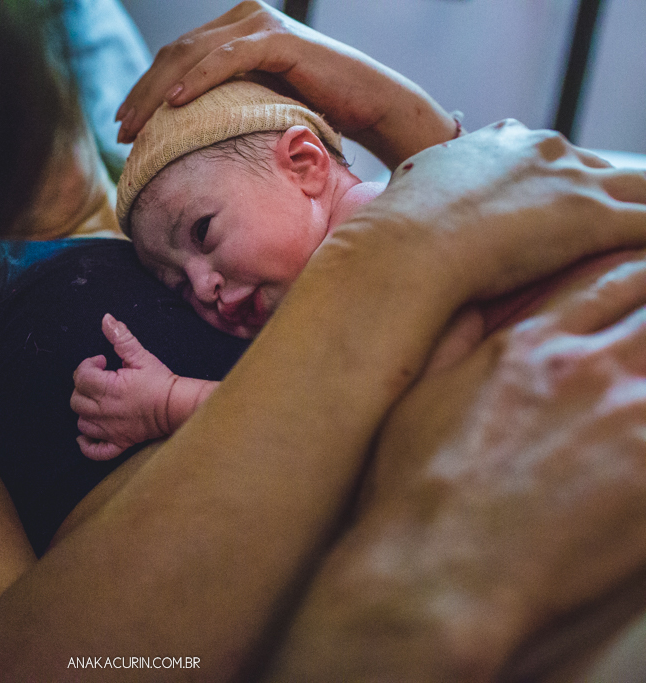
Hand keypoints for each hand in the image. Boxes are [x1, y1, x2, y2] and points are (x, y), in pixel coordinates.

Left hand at [70, 314, 178, 460]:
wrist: (178, 406)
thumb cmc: (161, 382)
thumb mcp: (141, 356)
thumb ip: (121, 337)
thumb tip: (106, 319)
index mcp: (109, 388)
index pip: (81, 377)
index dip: (88, 365)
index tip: (102, 362)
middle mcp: (105, 411)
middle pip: (76, 400)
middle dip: (84, 387)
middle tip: (100, 379)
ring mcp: (110, 430)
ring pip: (82, 423)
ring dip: (85, 411)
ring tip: (98, 400)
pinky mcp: (119, 443)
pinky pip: (95, 451)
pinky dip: (87, 445)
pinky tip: (87, 434)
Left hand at [116, 1, 456, 165]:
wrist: (369, 106)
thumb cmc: (314, 111)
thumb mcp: (255, 103)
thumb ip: (221, 101)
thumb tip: (175, 131)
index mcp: (234, 29)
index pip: (176, 56)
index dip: (144, 89)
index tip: (122, 124)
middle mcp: (244, 17)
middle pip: (176, 53)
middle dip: (142, 93)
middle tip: (121, 129)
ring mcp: (261, 24)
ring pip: (193, 54)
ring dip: (158, 91)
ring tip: (137, 124)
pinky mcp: (279, 40)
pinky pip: (227, 58)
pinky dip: (198, 80)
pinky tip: (174, 104)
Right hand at [277, 256, 645, 680]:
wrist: (439, 569)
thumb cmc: (415, 494)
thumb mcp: (416, 404)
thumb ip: (449, 348)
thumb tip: (464, 310)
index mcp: (530, 349)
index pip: (608, 284)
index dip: (638, 275)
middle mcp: (588, 368)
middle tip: (642, 355)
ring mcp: (633, 419)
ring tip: (642, 407)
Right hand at [325, 120, 645, 314]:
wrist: (400, 250)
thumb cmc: (392, 237)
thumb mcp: (406, 200)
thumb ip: (423, 195)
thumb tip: (400, 213)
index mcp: (498, 144)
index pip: (549, 156)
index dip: (558, 187)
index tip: (553, 216)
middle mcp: (540, 150)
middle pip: (602, 169)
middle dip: (607, 199)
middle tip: (603, 235)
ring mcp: (571, 181)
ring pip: (641, 190)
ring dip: (637, 218)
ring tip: (631, 247)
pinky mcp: (593, 218)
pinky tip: (643, 269)